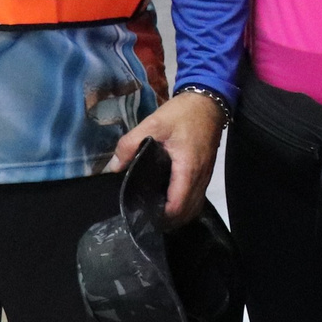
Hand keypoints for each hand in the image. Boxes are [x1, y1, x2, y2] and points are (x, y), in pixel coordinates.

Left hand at [111, 89, 224, 221]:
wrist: (208, 101)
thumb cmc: (182, 113)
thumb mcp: (153, 123)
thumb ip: (131, 144)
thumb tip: (113, 166)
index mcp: (187, 169)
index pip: (177, 206)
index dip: (162, 216)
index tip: (144, 215)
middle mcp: (200, 177)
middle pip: (188, 212)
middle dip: (169, 220)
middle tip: (147, 217)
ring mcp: (206, 176)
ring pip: (195, 207)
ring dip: (179, 214)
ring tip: (157, 212)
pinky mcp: (206, 172)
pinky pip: (197, 197)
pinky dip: (186, 204)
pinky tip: (170, 198)